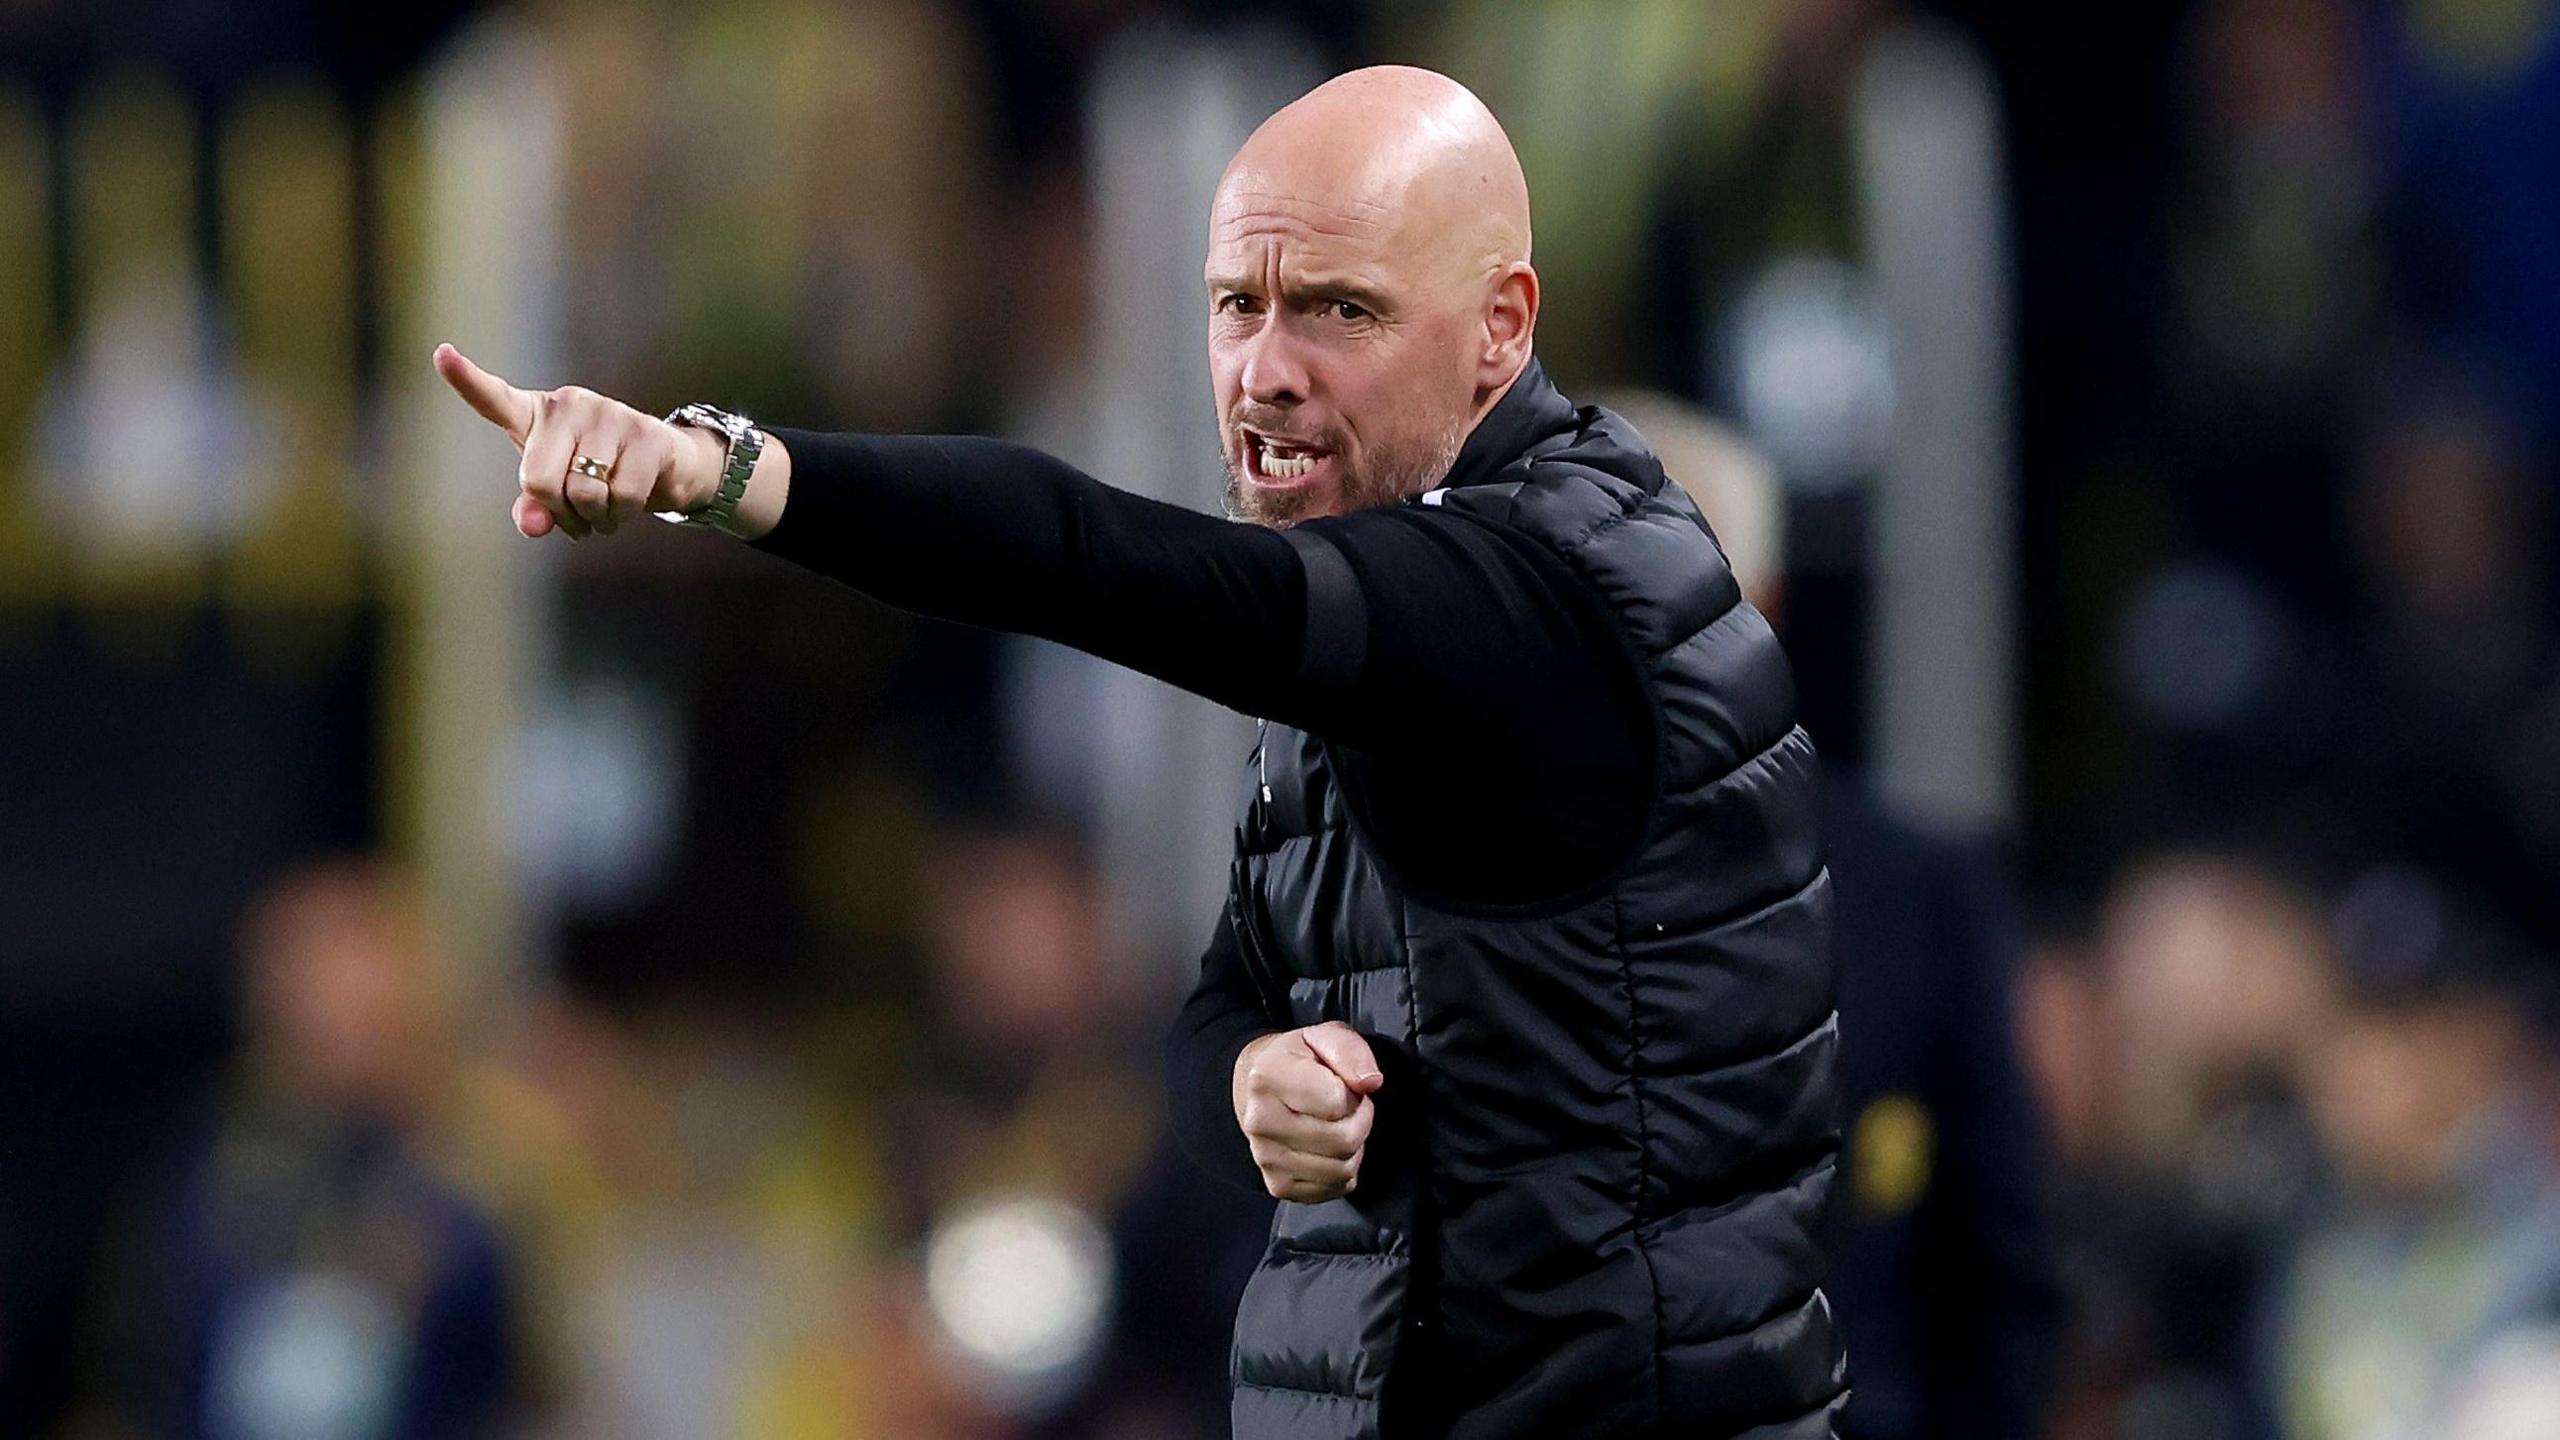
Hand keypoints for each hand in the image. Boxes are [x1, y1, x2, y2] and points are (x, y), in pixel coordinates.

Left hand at [432, 342, 724, 539]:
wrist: (665, 465)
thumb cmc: (596, 475)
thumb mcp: (557, 493)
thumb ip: (534, 509)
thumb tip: (535, 525)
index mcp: (536, 415)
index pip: (494, 399)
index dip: (466, 379)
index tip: (442, 354)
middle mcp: (569, 404)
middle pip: (540, 482)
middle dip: (561, 513)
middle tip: (576, 516)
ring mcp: (610, 413)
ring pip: (584, 493)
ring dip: (595, 518)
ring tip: (603, 511)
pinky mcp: (646, 433)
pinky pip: (622, 497)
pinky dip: (622, 515)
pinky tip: (625, 505)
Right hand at [1233, 1021, 1382, 1203]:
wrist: (1255, 1089)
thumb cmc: (1297, 1062)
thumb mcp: (1324, 1037)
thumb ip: (1350, 1051)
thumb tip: (1370, 1082)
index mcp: (1268, 1076)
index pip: (1337, 1102)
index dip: (1352, 1093)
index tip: (1342, 1085)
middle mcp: (1261, 1121)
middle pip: (1343, 1140)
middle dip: (1359, 1121)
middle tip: (1347, 1107)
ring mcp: (1267, 1158)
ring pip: (1342, 1169)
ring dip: (1353, 1147)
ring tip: (1338, 1125)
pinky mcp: (1278, 1184)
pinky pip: (1334, 1188)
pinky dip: (1342, 1170)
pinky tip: (1329, 1148)